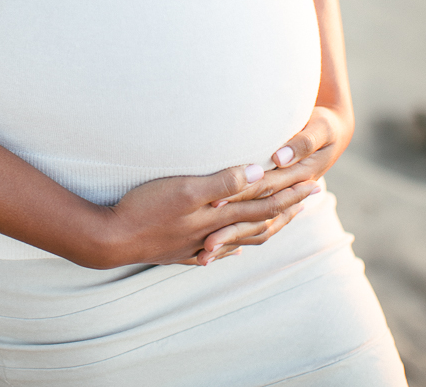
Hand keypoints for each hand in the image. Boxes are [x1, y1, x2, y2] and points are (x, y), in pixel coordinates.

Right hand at [98, 164, 316, 268]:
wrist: (111, 238)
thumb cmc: (145, 208)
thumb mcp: (185, 188)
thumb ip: (222, 182)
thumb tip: (259, 172)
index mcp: (219, 215)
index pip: (264, 202)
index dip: (291, 192)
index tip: (314, 184)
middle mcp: (214, 232)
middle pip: (259, 220)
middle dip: (287, 208)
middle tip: (312, 199)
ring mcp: (197, 244)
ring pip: (240, 238)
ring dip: (264, 227)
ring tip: (281, 222)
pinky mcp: (179, 251)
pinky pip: (214, 252)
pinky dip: (229, 250)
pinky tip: (231, 251)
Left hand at [199, 105, 353, 257]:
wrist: (333, 132)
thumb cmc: (326, 127)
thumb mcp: (320, 129)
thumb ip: (301, 143)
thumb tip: (279, 158)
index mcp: (301, 178)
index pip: (265, 190)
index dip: (239, 197)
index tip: (213, 203)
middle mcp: (290, 195)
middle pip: (256, 217)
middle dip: (231, 232)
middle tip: (205, 245)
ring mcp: (283, 202)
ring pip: (256, 229)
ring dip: (232, 242)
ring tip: (205, 256)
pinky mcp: (275, 201)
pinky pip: (258, 227)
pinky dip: (240, 237)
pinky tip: (220, 248)